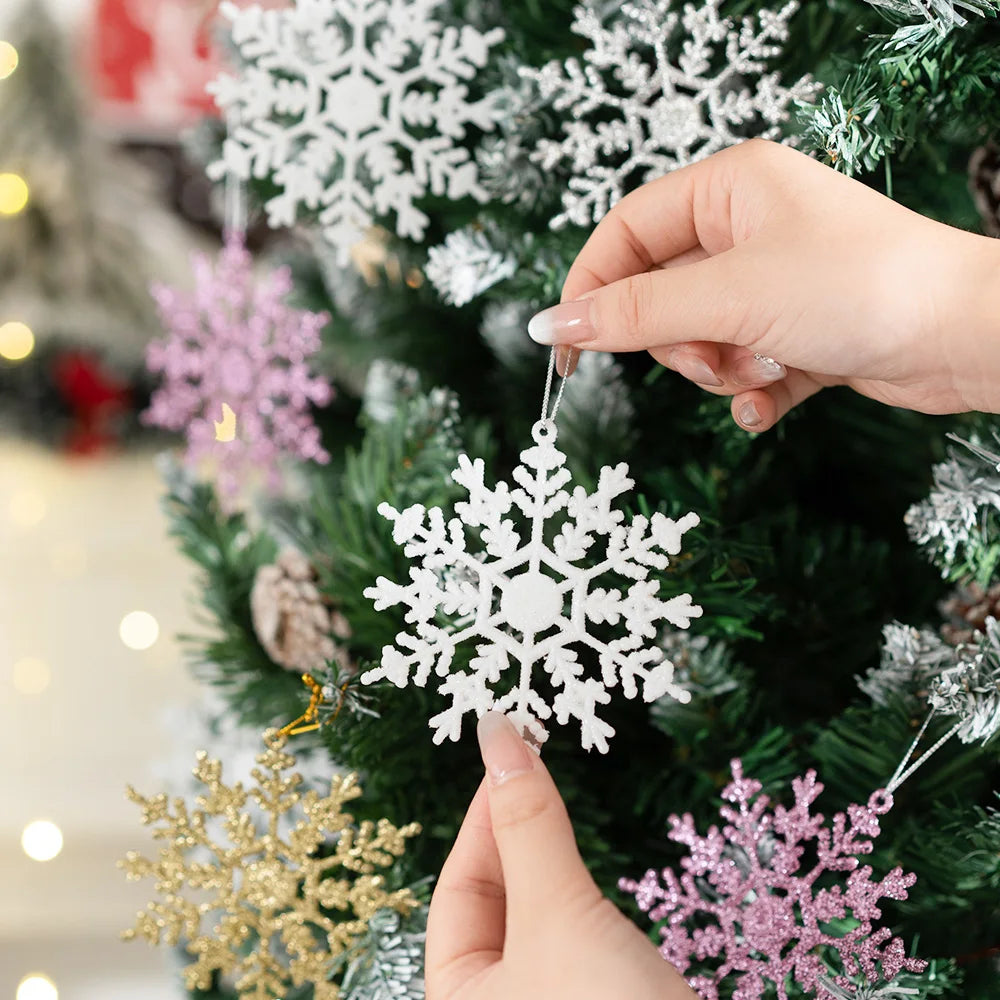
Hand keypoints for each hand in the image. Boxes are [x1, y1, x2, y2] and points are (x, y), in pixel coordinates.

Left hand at [425, 712, 694, 999]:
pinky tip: (592, 870)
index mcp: (455, 999)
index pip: (457, 890)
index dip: (481, 815)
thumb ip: (528, 825)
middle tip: (537, 762)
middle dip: (515, 833)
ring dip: (549, 860)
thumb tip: (498, 733)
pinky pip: (574, 940)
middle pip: (494, 902)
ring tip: (559, 799)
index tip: (510, 750)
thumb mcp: (559, 918)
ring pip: (538, 919)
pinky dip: (580, 897)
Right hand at [527, 139, 999, 430]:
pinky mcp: (797, 330)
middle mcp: (749, 230)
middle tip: (709, 356)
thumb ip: (634, 313)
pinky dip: (748, 391)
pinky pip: (740, 367)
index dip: (591, 287)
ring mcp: (774, 282)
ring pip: (698, 339)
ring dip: (718, 370)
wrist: (965, 336)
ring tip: (760, 369)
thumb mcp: (728, 296)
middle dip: (677, 343)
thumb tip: (556, 322)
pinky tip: (772, 400)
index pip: (626, 233)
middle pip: (660, 295)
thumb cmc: (861, 285)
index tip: (565, 343)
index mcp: (729, 189)